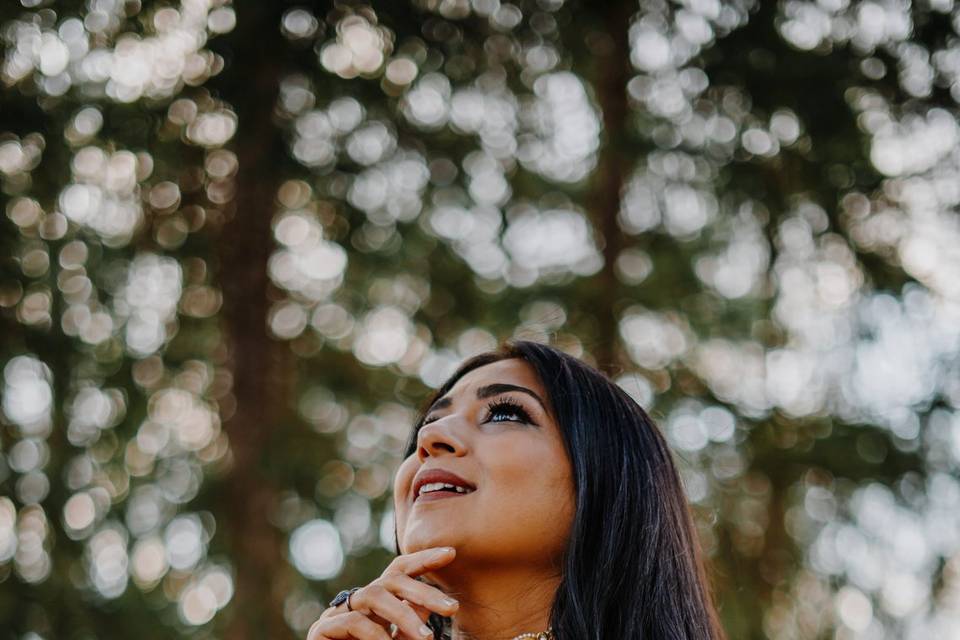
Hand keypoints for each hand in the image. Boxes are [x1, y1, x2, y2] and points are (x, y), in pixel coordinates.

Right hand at [307, 547, 458, 639]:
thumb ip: (409, 626)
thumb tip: (428, 605)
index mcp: (375, 604)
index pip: (398, 572)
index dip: (422, 559)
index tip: (450, 553)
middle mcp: (355, 602)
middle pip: (390, 579)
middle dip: (424, 591)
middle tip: (452, 608)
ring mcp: (336, 613)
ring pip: (374, 595)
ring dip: (404, 616)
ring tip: (427, 638)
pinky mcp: (321, 630)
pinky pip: (354, 621)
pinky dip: (377, 635)